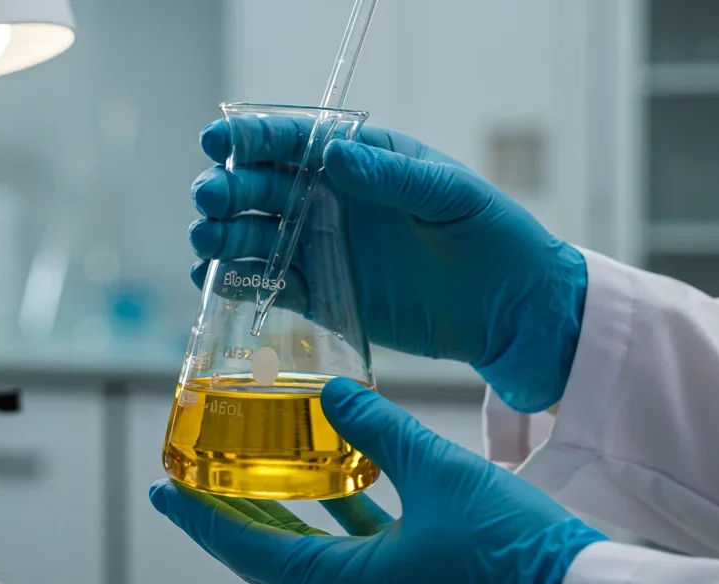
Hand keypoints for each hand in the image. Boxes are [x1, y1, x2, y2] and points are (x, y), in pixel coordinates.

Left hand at [148, 378, 605, 583]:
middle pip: (273, 557)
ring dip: (287, 515)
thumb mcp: (439, 473)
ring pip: (315, 555)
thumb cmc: (517, 554)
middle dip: (233, 516)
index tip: (166, 493)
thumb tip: (334, 390)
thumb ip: (379, 427)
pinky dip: (340, 519)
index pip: (250, 551)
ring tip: (257, 471)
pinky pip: (357, 556)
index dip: (202, 518)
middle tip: (196, 481)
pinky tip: (343, 477)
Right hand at [190, 118, 587, 412]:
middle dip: (228, 190)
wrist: (510, 308)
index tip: (220, 143)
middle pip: (261, 188)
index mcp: (361, 160)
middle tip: (210, 198)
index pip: (295, 141)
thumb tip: (335, 156)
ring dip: (224, 236)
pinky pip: (267, 285)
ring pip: (254, 236)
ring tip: (207, 240)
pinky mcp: (322, 296)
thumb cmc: (492, 236)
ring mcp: (322, 249)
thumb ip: (392, 177)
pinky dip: (237, 283)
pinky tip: (214, 281)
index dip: (253, 139)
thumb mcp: (450, 195)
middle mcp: (331, 201)